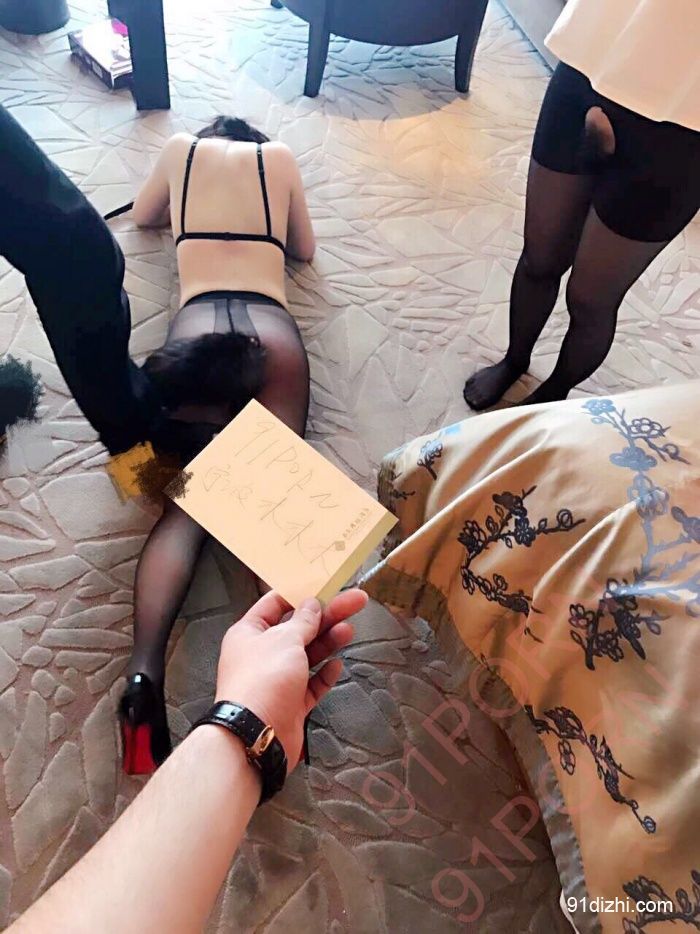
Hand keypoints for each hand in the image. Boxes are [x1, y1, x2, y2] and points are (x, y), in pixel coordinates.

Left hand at [215, 589, 367, 768]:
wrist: (256, 736)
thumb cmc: (264, 678)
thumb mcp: (285, 639)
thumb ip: (303, 621)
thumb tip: (311, 604)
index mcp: (249, 633)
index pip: (275, 604)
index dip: (300, 593)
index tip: (324, 585)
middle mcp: (262, 654)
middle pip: (298, 628)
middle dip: (326, 616)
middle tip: (355, 601)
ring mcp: (277, 680)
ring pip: (307, 655)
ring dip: (328, 642)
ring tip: (349, 629)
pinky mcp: (291, 703)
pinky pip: (311, 684)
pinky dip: (324, 675)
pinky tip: (337, 666)